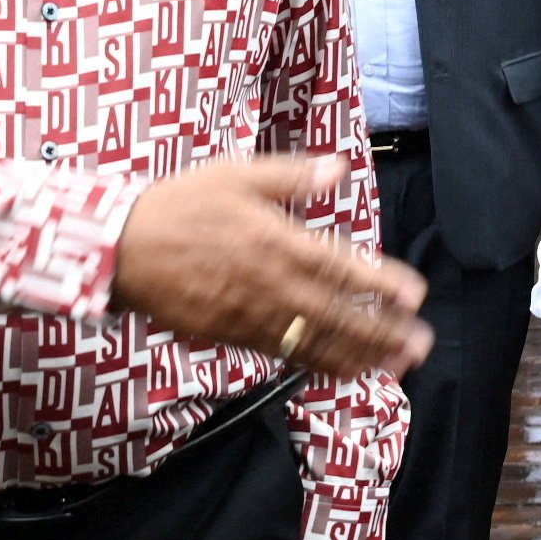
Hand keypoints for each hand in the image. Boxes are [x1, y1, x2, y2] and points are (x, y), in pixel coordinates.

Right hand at [112, 156, 431, 379]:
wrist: (120, 250)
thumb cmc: (178, 206)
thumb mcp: (235, 175)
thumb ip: (291, 177)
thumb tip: (338, 170)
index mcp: (275, 240)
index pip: (340, 267)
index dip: (381, 284)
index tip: (414, 295)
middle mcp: (269, 284)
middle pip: (337, 315)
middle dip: (383, 332)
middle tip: (420, 344)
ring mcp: (250, 316)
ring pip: (314, 343)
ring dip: (360, 356)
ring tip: (396, 365)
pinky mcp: (232, 336)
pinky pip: (284, 355)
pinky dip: (319, 364)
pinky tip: (344, 369)